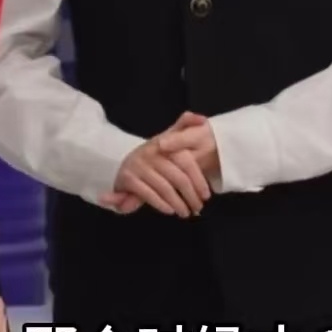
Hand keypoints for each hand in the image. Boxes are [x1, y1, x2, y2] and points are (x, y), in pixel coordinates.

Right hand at [99, 113, 214, 215]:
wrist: (124, 162)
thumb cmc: (153, 153)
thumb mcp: (168, 136)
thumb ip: (184, 125)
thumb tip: (201, 118)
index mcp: (164, 142)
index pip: (187, 162)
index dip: (199, 180)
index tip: (206, 195)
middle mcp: (151, 152)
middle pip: (178, 178)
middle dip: (190, 196)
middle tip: (198, 208)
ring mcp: (139, 166)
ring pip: (165, 188)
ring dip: (178, 203)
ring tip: (186, 212)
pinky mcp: (128, 179)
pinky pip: (149, 194)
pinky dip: (161, 204)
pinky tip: (170, 210)